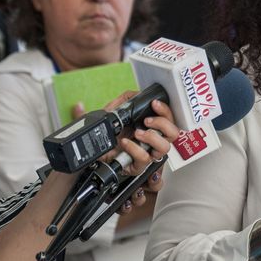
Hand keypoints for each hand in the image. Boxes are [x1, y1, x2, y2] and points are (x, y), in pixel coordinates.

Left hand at [99, 91, 176, 211]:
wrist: (86, 155)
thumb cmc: (102, 136)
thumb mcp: (111, 113)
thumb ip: (123, 101)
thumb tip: (135, 93)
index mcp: (150, 128)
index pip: (169, 119)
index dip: (166, 111)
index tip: (155, 103)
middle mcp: (151, 142)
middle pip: (174, 134)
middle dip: (163, 124)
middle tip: (148, 120)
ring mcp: (146, 155)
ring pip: (164, 148)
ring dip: (153, 137)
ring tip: (138, 132)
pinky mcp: (136, 167)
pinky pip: (144, 159)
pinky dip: (135, 149)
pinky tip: (125, 143)